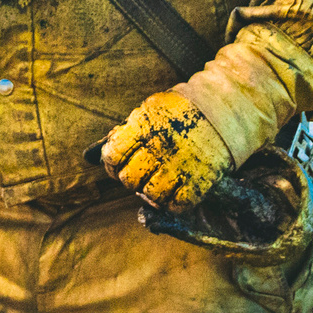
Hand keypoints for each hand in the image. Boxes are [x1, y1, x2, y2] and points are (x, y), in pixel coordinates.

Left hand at [101, 91, 232, 213]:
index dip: (113, 164)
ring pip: (150, 195)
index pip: (112, 156)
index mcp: (143, 126)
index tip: (122, 163)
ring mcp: (181, 164)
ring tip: (159, 182)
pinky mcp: (201, 180)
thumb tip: (86, 157)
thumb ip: (118, 136)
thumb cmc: (178, 113)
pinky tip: (177, 191)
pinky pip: (177, 205)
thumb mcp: (146, 114)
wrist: (225, 108)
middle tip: (143, 173)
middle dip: (131, 179)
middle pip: (128, 179)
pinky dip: (174, 203)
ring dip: (151, 193)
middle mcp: (160, 146)